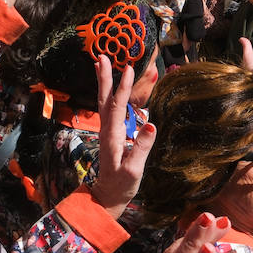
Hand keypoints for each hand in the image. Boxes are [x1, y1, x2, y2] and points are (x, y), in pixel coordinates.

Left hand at [87, 55, 152, 220]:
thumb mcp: (134, 169)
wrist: (108, 196)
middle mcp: (107, 130)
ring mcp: (108, 131)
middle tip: (102, 56)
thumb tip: (151, 125)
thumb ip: (141, 148)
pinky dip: (108, 94)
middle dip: (104, 77)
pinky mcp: (111, 134)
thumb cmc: (122, 185)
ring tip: (101, 63)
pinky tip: (110, 88)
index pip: (117, 107)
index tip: (128, 69)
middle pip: (105, 99)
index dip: (123, 88)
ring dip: (103, 82)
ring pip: (104, 102)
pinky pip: (108, 109)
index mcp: (113, 136)